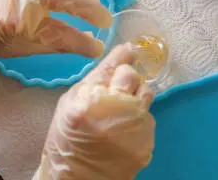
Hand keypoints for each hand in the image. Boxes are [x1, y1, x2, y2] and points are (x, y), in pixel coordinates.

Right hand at [34, 44, 154, 179]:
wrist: (78, 179)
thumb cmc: (68, 137)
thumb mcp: (69, 102)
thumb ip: (96, 77)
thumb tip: (122, 52)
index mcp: (92, 99)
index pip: (117, 65)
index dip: (123, 57)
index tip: (129, 51)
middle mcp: (117, 111)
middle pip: (135, 76)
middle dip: (126, 80)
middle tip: (115, 92)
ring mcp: (135, 128)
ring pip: (147, 95)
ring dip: (135, 99)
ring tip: (119, 114)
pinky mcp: (147, 143)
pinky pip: (149, 119)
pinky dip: (139, 121)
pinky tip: (125, 132)